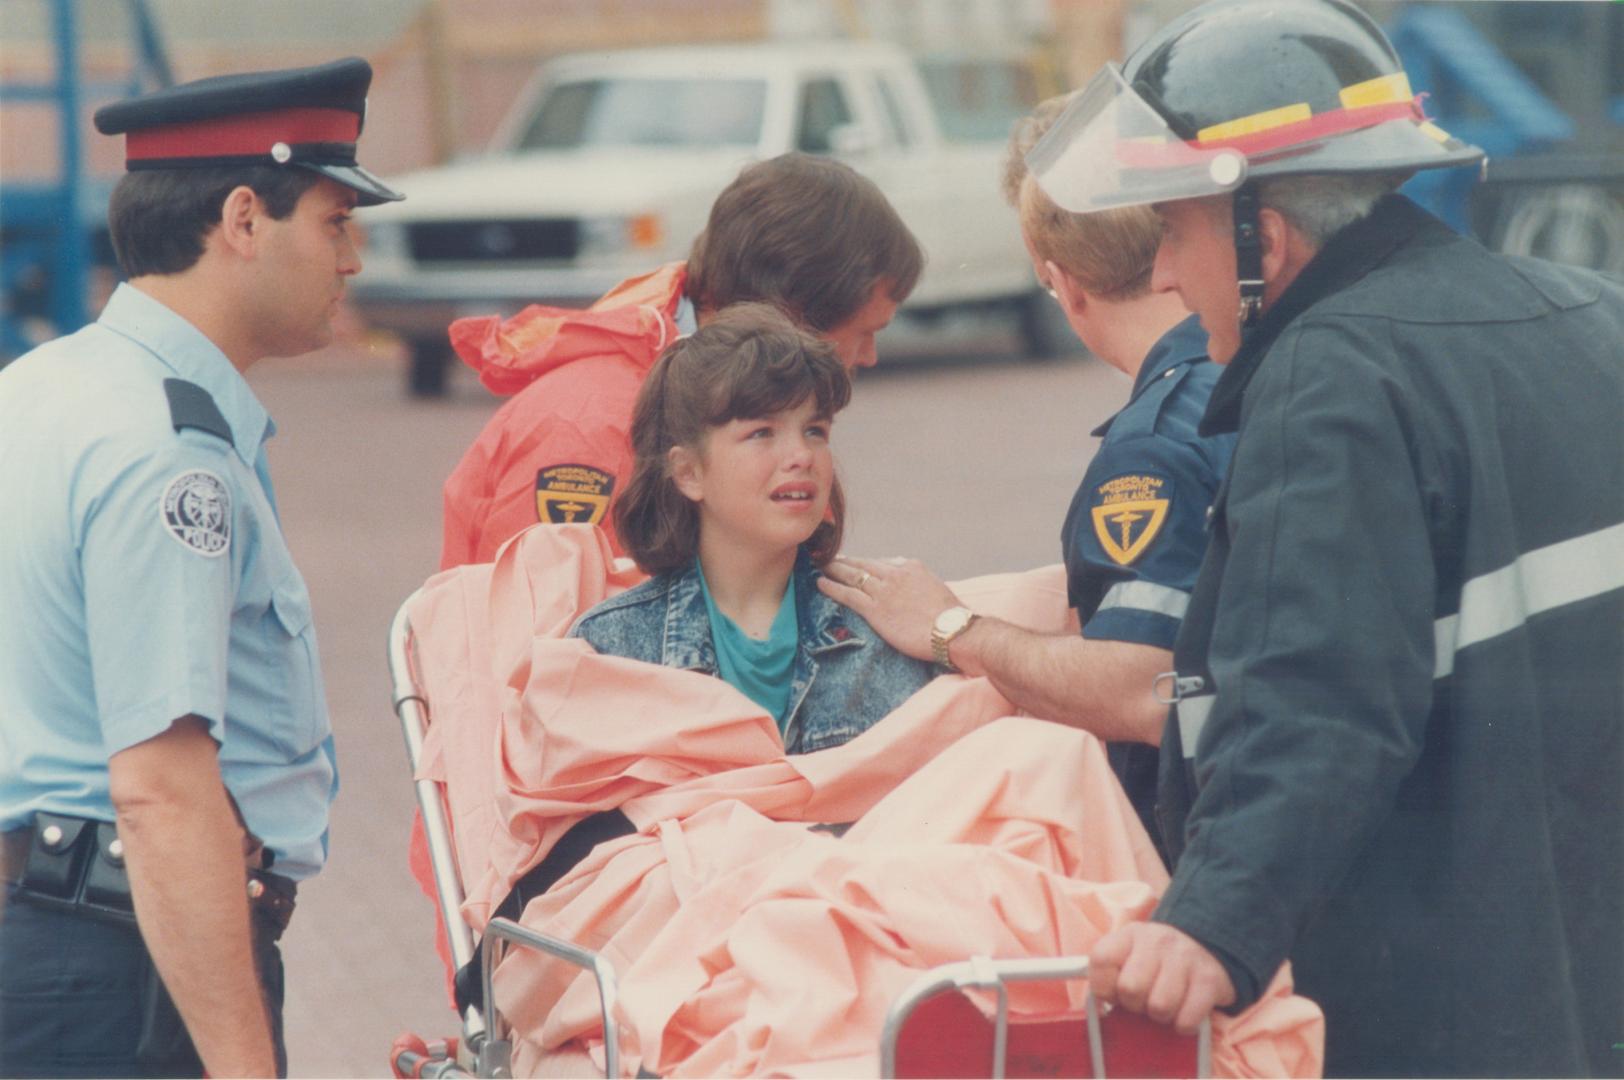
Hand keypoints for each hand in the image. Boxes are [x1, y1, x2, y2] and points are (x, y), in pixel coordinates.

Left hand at [817, 555, 960, 663]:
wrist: (951, 630)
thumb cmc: (949, 615)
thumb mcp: (935, 588)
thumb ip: (918, 582)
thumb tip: (911, 584)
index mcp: (910, 567)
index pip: (882, 562)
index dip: (866, 564)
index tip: (856, 564)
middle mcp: (894, 574)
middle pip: (863, 564)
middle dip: (844, 560)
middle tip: (829, 557)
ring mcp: (883, 591)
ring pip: (851, 575)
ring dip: (833, 569)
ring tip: (820, 566)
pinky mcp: (875, 609)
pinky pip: (848, 594)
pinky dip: (832, 587)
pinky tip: (820, 583)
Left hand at [1089, 921, 1234, 1034]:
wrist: (1205, 947)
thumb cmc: (1157, 962)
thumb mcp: (1128, 955)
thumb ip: (1107, 975)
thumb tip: (1098, 1011)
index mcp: (1130, 934)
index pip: (1100, 960)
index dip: (1103, 987)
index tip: (1115, 993)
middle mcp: (1157, 940)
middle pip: (1130, 989)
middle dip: (1134, 1005)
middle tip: (1144, 1000)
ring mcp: (1185, 958)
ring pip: (1159, 1007)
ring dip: (1160, 1016)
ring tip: (1165, 1005)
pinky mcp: (1209, 980)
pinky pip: (1187, 1019)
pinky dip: (1183, 1025)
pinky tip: (1184, 1012)